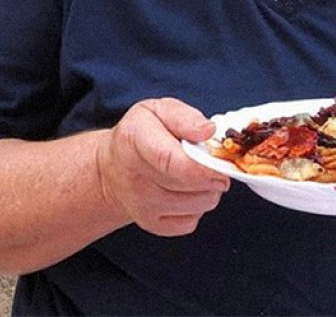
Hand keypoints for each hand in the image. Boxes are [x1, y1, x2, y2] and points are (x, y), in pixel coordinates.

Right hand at [97, 98, 230, 236]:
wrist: (114, 167)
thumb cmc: (141, 135)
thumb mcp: (159, 110)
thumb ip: (184, 117)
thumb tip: (208, 130)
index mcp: (134, 140)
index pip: (169, 160)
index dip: (201, 166)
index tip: (222, 165)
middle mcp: (134, 178)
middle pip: (188, 185)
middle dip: (212, 175)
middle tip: (213, 162)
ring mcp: (141, 206)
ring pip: (197, 205)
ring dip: (209, 190)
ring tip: (199, 174)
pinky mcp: (152, 224)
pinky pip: (191, 221)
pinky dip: (198, 207)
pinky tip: (189, 190)